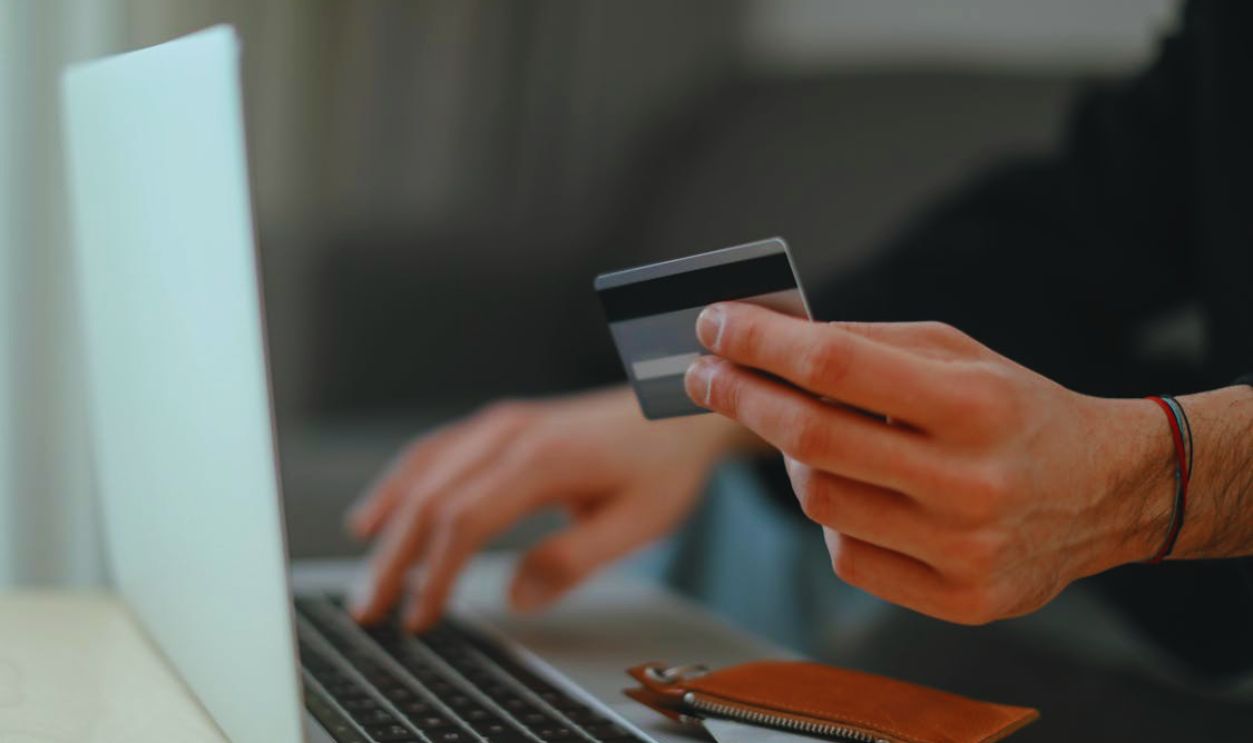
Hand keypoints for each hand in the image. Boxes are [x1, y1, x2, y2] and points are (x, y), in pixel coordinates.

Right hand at [347, 386, 747, 630]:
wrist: (678, 410)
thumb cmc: (663, 463)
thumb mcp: (639, 522)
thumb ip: (576, 560)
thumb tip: (517, 595)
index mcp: (543, 459)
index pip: (466, 519)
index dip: (435, 572)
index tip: (421, 616)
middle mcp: (512, 433)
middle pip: (431, 496)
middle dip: (394, 558)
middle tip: (370, 610)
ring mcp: (502, 424)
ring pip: (424, 470)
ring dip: (388, 523)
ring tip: (367, 576)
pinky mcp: (501, 426)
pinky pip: (435, 451)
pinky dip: (400, 484)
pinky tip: (380, 515)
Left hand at [684, 302, 1178, 623]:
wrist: (1104, 492)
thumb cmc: (1016, 410)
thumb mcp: (958, 353)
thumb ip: (866, 345)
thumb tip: (769, 343)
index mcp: (974, 404)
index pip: (836, 367)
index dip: (761, 344)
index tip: (714, 326)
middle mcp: (971, 482)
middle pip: (812, 440)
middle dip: (740, 398)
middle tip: (704, 374)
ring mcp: (963, 551)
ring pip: (819, 501)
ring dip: (790, 459)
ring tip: (800, 430)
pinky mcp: (957, 600)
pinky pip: (845, 553)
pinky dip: (834, 514)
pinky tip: (855, 487)